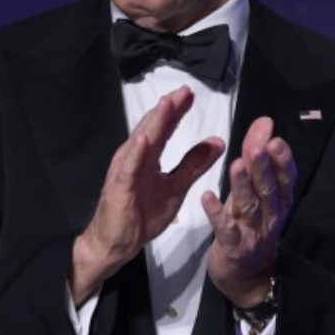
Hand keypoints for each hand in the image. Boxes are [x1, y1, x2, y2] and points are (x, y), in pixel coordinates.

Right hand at [70, 86, 224, 305]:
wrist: (116, 243)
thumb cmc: (141, 215)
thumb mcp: (176, 188)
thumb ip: (194, 165)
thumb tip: (218, 142)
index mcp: (149, 156)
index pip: (164, 129)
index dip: (177, 111)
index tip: (191, 94)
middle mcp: (135, 157)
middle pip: (153, 129)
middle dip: (169, 109)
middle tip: (185, 91)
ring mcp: (125, 171)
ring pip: (141, 143)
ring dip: (153, 123)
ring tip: (167, 103)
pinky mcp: (119, 187)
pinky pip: (129, 169)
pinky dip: (136, 153)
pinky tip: (144, 140)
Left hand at [201, 116, 295, 307]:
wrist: (245, 275)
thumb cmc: (249, 225)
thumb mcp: (255, 192)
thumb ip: (258, 159)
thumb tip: (264, 123)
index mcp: (278, 200)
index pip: (285, 178)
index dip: (282, 160)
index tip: (275, 139)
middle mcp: (270, 215)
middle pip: (268, 189)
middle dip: (263, 167)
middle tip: (257, 146)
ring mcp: (253, 233)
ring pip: (250, 207)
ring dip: (243, 186)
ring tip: (236, 165)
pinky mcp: (233, 247)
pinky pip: (225, 229)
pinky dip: (217, 213)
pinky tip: (207, 197)